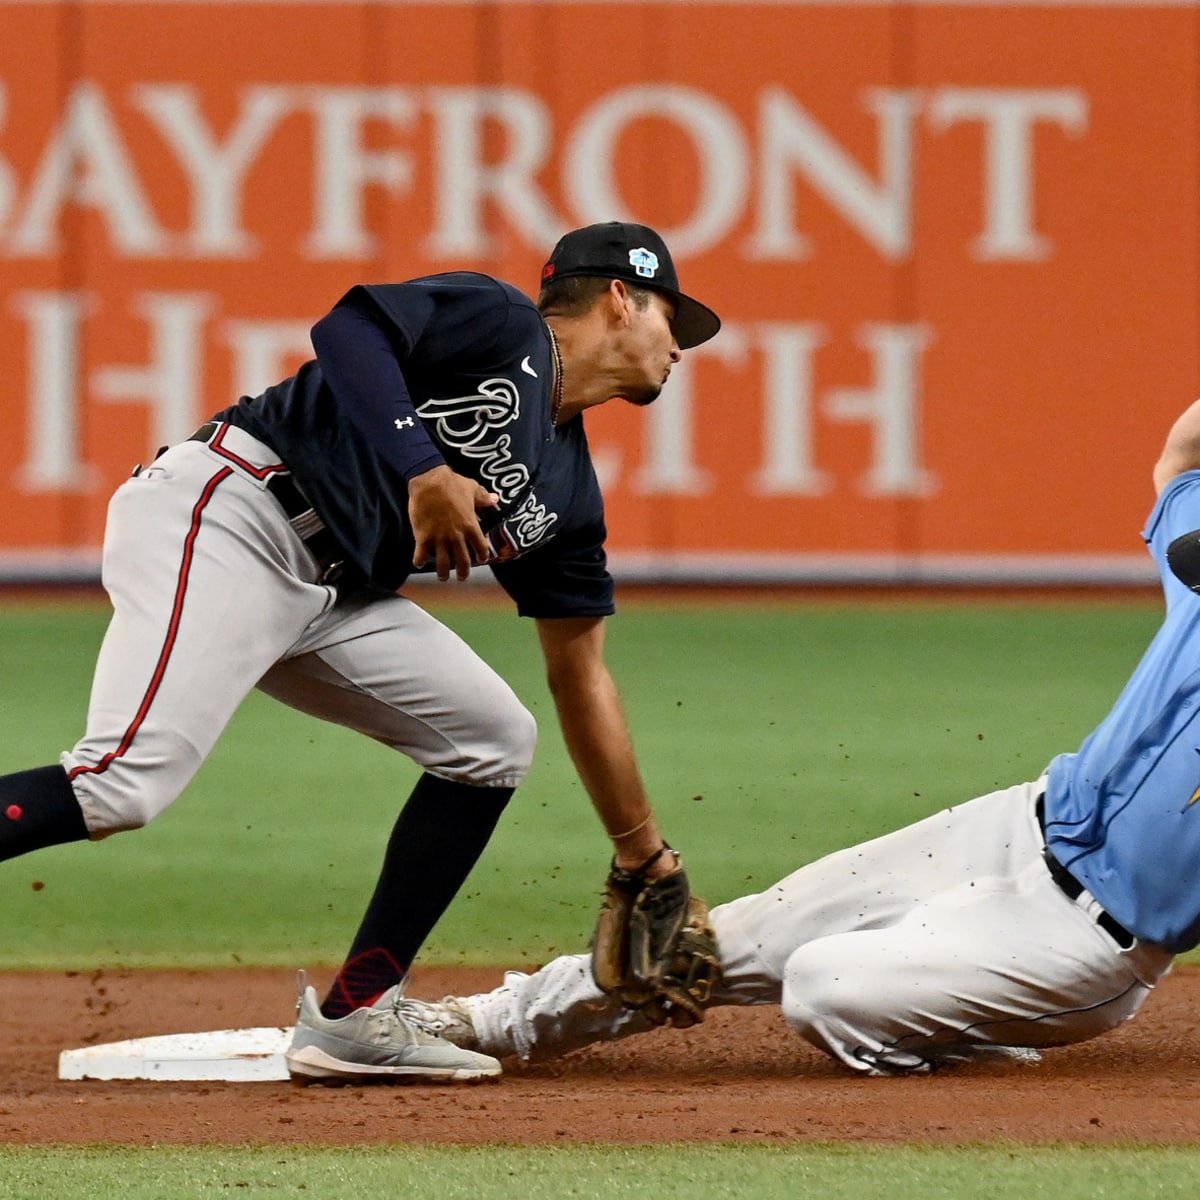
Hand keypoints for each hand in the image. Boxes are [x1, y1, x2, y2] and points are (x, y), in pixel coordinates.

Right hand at [408, 465, 498, 581]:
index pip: (481, 547)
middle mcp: (456, 536)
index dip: (482, 556)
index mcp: (470, 525)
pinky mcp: (423, 536)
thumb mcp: (472, 488)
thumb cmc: (451, 483)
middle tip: (462, 577)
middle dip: (463, 572)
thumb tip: (495, 499)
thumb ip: (483, 498)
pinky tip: (419, 563)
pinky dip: (419, 561)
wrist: (429, 480)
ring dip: (443, 572)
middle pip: (463, 561)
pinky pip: (421, 555)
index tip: (482, 560)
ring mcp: (439, 538)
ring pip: (443, 563)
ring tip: (443, 577)